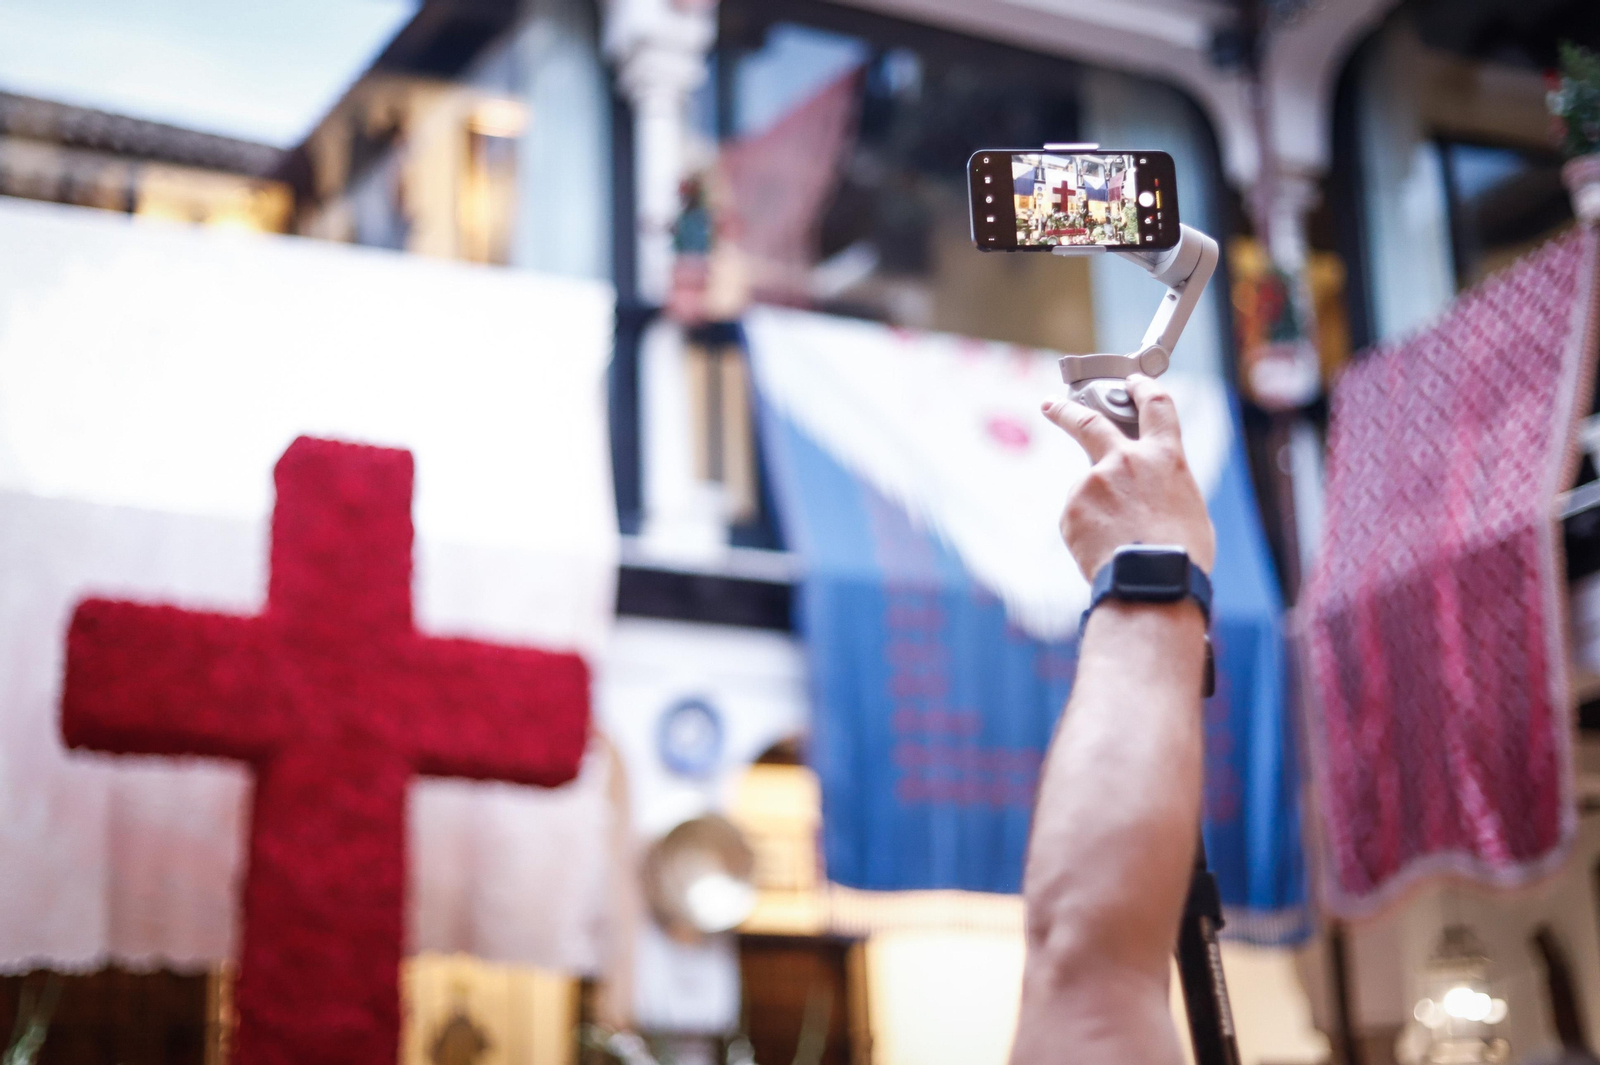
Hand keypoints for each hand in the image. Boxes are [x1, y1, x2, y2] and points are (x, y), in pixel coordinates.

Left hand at [1041, 374, 1215, 579]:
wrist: (1151, 582)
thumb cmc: (1180, 555)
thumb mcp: (1188, 509)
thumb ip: (1163, 487)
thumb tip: (1146, 493)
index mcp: (1164, 458)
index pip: (1156, 407)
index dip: (1143, 388)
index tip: (1132, 381)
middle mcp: (1125, 460)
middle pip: (1088, 421)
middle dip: (1066, 410)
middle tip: (1050, 404)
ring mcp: (1093, 482)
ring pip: (1089, 492)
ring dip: (1098, 513)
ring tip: (1119, 542)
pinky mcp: (1071, 508)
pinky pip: (1078, 518)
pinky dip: (1088, 533)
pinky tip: (1104, 550)